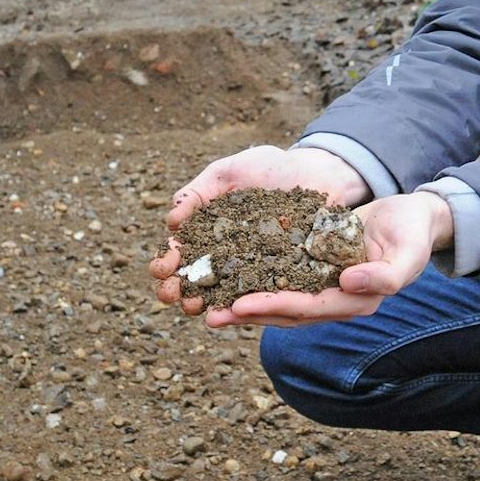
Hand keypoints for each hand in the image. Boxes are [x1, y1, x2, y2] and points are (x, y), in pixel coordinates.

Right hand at [149, 145, 373, 312]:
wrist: (318, 172)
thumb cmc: (270, 168)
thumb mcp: (229, 172)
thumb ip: (199, 193)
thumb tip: (171, 222)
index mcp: (207, 232)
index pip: (179, 252)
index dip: (165, 262)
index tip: (161, 267)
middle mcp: (226, 255)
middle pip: (195, 280)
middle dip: (176, 290)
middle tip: (170, 293)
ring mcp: (254, 269)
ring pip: (223, 294)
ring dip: (204, 305)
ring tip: (195, 307)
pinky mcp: (282, 277)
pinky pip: (262, 295)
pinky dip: (245, 305)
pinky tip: (231, 311)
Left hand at [210, 190, 454, 328]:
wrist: (412, 216)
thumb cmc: (412, 233)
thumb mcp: (408, 252)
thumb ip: (385, 275)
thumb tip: (348, 283)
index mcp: (356, 301)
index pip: (308, 308)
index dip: (273, 307)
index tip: (240, 305)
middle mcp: (335, 299)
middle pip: (285, 312)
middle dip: (247, 313)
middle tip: (211, 314)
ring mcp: (323, 285)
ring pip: (277, 299)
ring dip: (243, 302)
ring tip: (208, 303)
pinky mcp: (313, 268)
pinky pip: (279, 277)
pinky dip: (254, 277)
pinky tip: (227, 273)